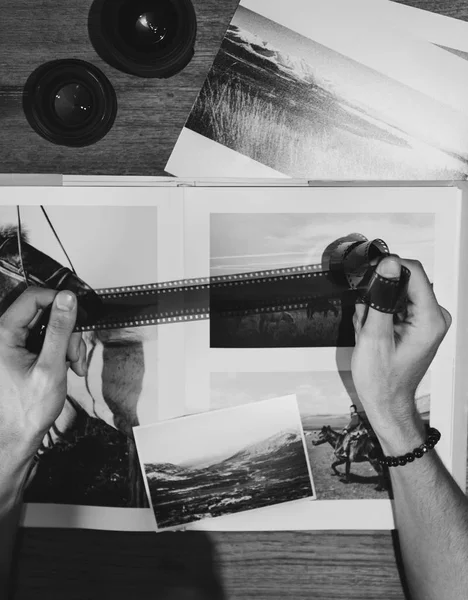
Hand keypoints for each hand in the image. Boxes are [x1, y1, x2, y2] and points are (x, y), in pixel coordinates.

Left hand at [0, 287, 86, 457]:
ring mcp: (14, 345)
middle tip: (74, 353)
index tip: (75, 314)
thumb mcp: (51, 366)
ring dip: (68, 344)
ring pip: (50, 327)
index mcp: (3, 335)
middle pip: (45, 313)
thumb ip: (61, 330)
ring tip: (73, 365)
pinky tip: (68, 366)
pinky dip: (62, 351)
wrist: (20, 434)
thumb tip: (67, 301)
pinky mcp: (22, 353)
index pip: (32, 298)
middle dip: (67, 331)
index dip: (58, 302)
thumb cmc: (27, 409)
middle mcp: (5, 336)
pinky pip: (48, 340)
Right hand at [351, 256, 450, 447]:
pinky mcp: (417, 323)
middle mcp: (433, 317)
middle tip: (367, 321)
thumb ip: (380, 297)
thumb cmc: (382, 380)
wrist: (386, 402)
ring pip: (394, 294)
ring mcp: (426, 320)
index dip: (388, 268)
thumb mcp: (373, 337)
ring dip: (375, 308)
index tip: (369, 273)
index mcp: (430, 320)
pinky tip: (373, 333)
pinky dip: (379, 315)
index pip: (414, 273)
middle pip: (403, 282)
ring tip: (369, 332)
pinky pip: (394, 305)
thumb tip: (388, 264)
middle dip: (377, 297)